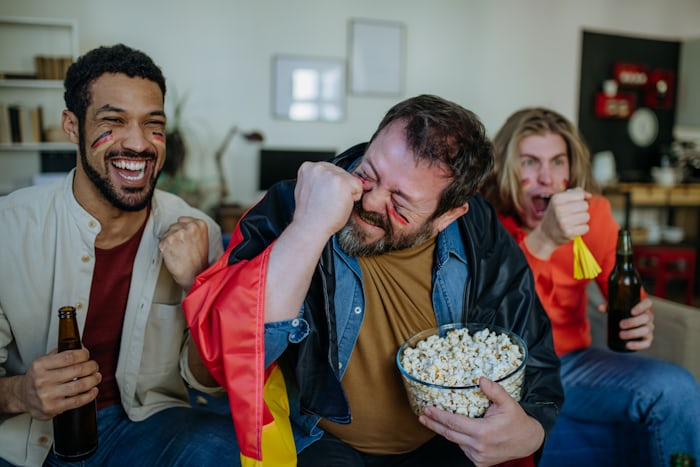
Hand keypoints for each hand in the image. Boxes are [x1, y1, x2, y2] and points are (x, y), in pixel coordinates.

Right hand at [15, 349, 99, 419]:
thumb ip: (61, 352)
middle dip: (91, 367)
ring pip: (80, 385)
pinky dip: (90, 395)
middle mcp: (42, 380)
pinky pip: (77, 401)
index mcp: (40, 365)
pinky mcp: (53, 408)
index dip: (83, 355)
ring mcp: (47, 395)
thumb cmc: (37, 377)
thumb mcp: (44, 361)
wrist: (22, 397)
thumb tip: (81, 347)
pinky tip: (93, 390)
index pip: (68, 357)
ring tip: (96, 377)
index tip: (87, 355)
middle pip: (77, 370)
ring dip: (93, 380)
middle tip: (94, 366)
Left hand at [159, 216, 209, 290]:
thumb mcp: (202, 239)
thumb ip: (192, 229)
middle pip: (173, 226)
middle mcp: (190, 227)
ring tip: (179, 252)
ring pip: (166, 234)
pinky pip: (161, 242)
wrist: (195, 274)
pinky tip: (174, 255)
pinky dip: (164, 250)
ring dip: (169, 243)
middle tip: (183, 248)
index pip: (182, 220)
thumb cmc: (198, 260)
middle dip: (175, 236)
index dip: (181, 231)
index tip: (185, 239)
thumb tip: (180, 222)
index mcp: (200, 224)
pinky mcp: (168, 241)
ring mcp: (178, 233)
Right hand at [292, 161, 362, 238]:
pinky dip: (353, 198)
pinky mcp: (341, 181)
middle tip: (328, 202)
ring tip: (332, 203)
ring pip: (350, 179)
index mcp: (307, 168)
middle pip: (341, 173)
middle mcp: (318, 167)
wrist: (310, 227)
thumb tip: (330, 179)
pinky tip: (340, 204)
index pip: (330, 170)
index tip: (324, 195)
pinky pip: (358, 186)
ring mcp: (330, 173)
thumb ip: (318, 180)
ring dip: (346, 193)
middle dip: (339, 188)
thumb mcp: (308, 190)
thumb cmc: (311, 214)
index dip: (330, 185)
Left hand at [419, 377, 543, 466]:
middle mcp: (479, 446)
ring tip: (437, 421)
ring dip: (448, 431)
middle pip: (449, 434)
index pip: (453, 423)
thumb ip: (494, 390)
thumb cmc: (517, 421)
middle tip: (423, 416)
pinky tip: (460, 432)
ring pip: (456, 442)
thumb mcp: (508, 402)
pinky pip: (464, 449)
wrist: (528, 441)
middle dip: (434, 424)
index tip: (428, 409)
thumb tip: (481, 379)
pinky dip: (460, 440)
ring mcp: (479, 456)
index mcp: (483, 432)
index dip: (438, 416)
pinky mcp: (480, 462)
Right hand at [526, 188, 591, 258]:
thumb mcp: (560, 200)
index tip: (572, 204)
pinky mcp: (568, 232)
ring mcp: (563, 221)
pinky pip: (585, 227)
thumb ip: (575, 193)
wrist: (546, 234)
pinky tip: (573, 229)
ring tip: (572, 222)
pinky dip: (581, 229)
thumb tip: (589, 195)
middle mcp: (559, 209)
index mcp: (556, 198)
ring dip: (581, 220)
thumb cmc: (556, 215)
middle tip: (571, 214)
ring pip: (586, 216)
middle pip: (585, 205)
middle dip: (581, 210)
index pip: (580, 195)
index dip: (579, 200)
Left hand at [599, 297, 654, 349]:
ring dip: (633, 333)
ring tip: (621, 335)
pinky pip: (646, 343)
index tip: (631, 312)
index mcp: (643, 307)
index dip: (641, 307)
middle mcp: (648, 317)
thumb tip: (600, 308)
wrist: (629, 324)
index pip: (647, 303)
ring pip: (645, 330)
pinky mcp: (647, 339)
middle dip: (633, 322)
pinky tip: (628, 345)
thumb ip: (608, 307)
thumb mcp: (616, 309)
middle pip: (646, 318)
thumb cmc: (623, 314)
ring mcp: (649, 328)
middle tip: (621, 325)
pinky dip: (638, 345)